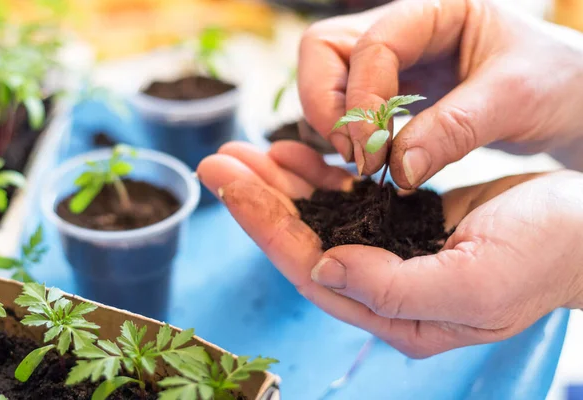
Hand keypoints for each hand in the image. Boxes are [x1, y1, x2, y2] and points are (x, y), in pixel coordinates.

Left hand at [198, 141, 582, 356]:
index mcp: (394, 313)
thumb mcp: (475, 284)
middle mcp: (382, 288)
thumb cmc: (544, 255)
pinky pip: (345, 201)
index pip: (310, 269)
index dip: (265, 225)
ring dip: (280, 186)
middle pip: (302, 244)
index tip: (229, 183)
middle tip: (218, 161)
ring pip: (318, 221)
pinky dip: (318, 176)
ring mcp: (388, 255)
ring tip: (243, 153)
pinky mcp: (400, 224)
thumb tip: (322, 268)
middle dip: (258, 201)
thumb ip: (392, 286)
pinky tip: (295, 154)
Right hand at [298, 0, 582, 184]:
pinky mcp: (392, 93)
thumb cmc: (556, 81)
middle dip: (329, 107)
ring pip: (328, 81)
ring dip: (333, 124)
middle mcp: (404, 30)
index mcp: (433, 10)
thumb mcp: (514, 98)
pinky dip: (348, 136)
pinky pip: (348, 109)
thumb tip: (397, 169)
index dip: (361, 100)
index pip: (370, 45)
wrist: (570, 100)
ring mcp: (394, 63)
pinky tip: (371, 162)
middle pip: (324, 53)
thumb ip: (454, 130)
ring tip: (364, 164)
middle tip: (355, 157)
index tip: (372, 155)